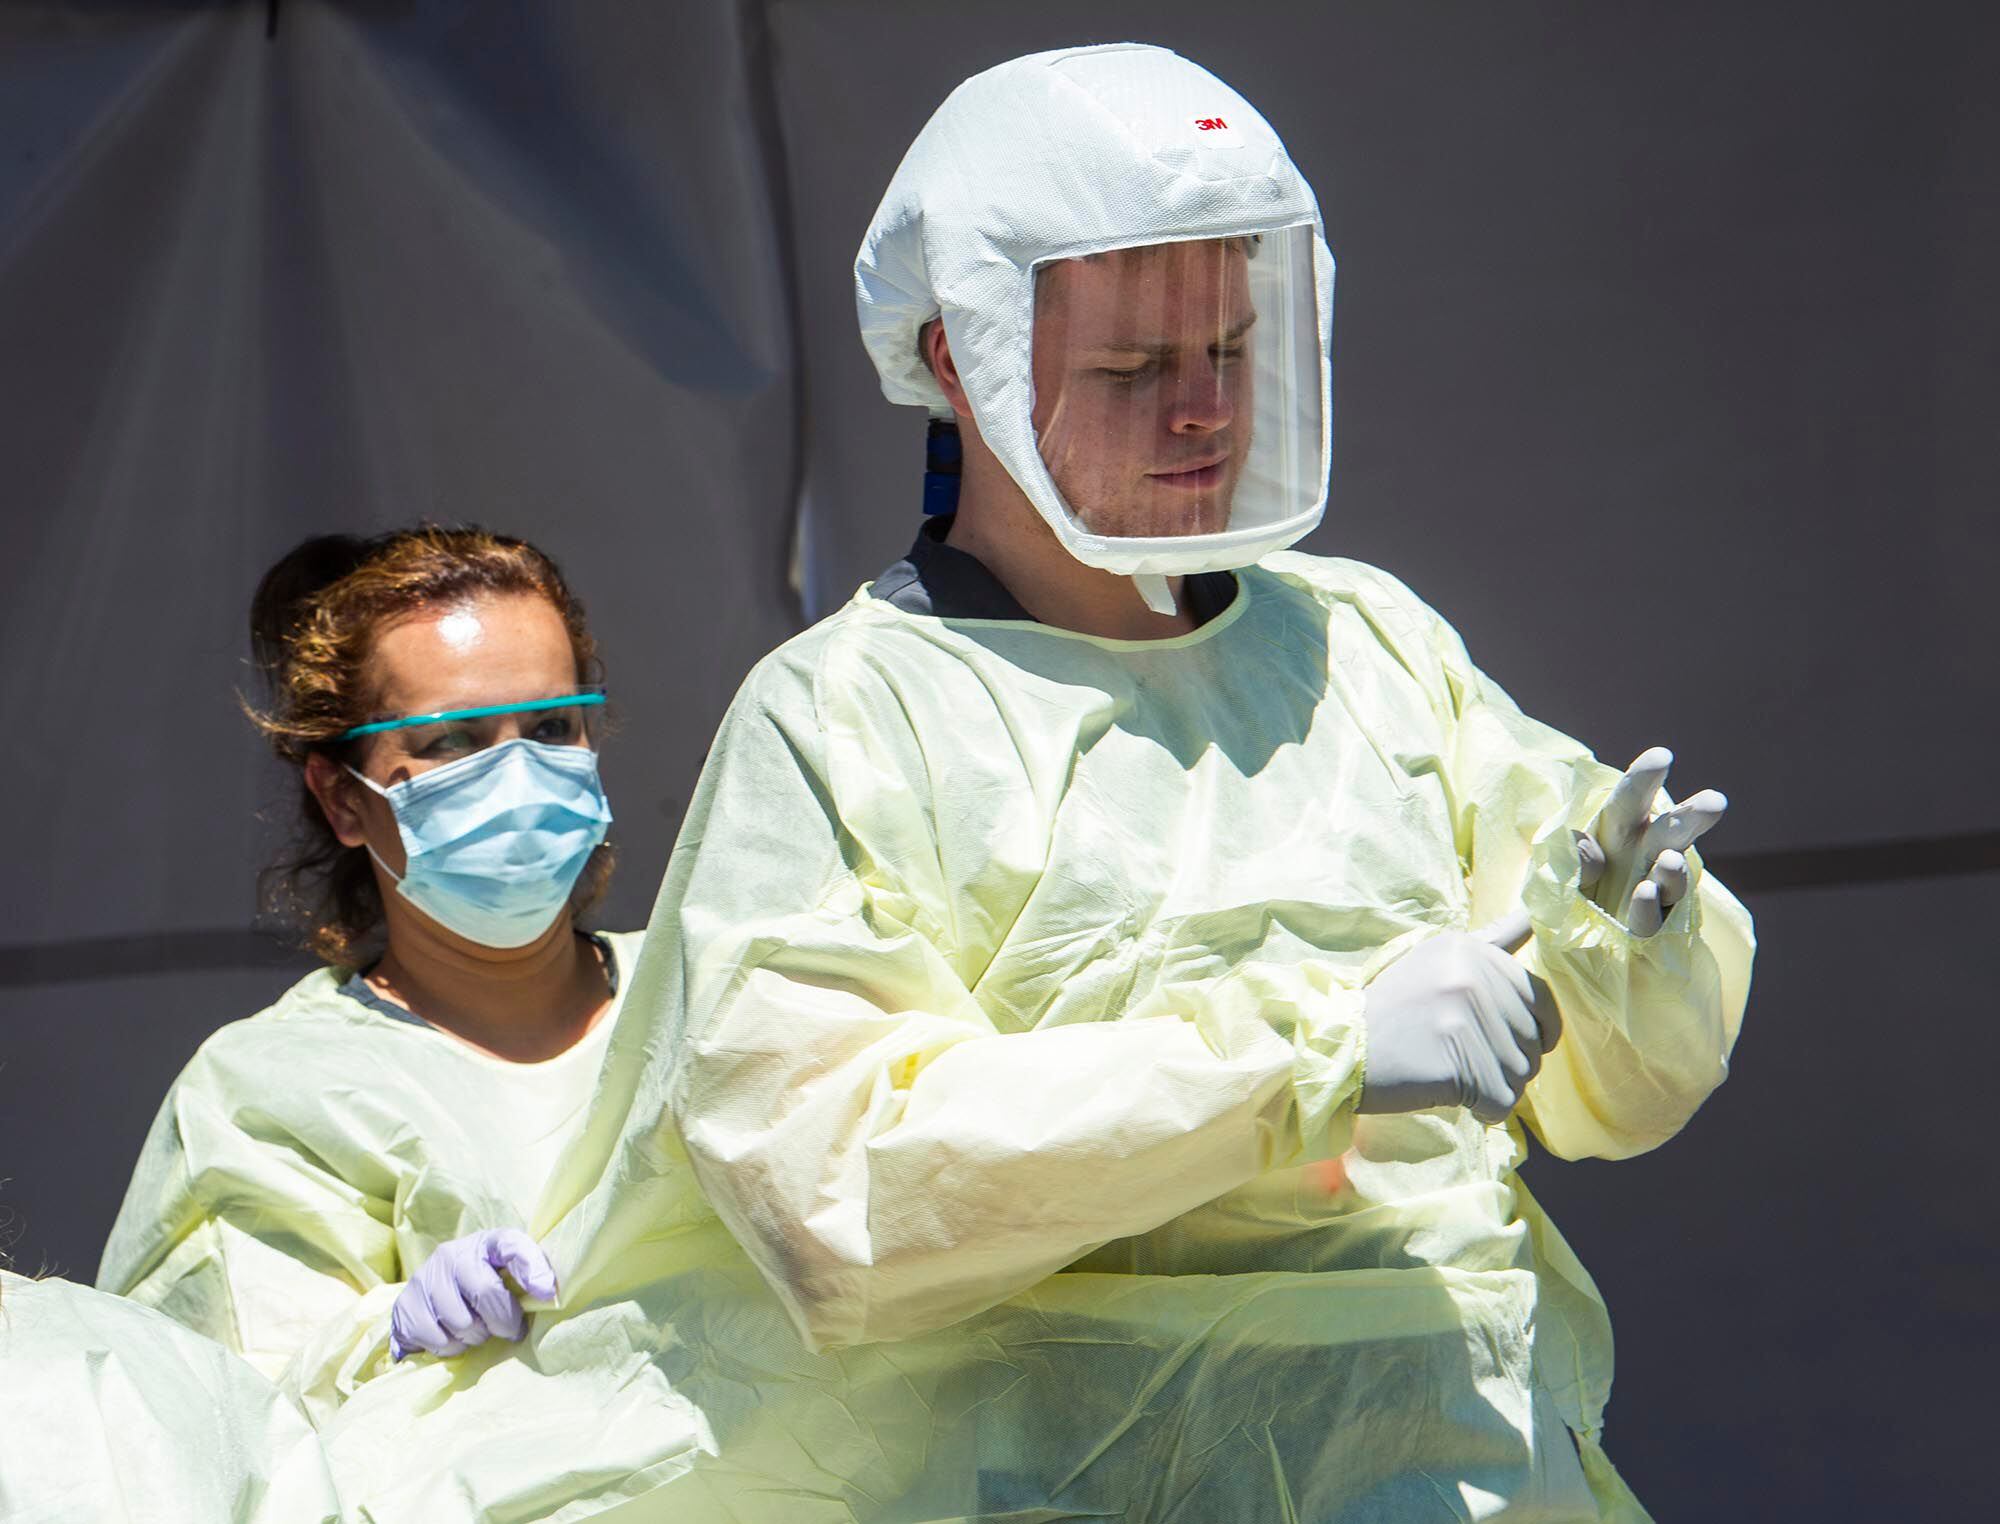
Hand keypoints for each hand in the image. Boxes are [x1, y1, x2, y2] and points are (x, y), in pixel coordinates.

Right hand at [389, 1228, 557, 1360]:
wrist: (435, 1289)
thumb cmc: (484, 1281)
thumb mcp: (510, 1271)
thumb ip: (530, 1275)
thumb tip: (548, 1294)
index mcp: (485, 1242)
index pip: (511, 1245)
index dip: (532, 1269)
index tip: (547, 1293)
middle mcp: (452, 1254)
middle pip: (486, 1293)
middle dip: (503, 1322)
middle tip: (507, 1329)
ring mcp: (424, 1278)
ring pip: (460, 1323)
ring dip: (475, 1337)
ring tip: (476, 1330)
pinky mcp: (404, 1305)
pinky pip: (435, 1339)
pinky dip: (450, 1347)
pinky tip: (453, 1337)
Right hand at [1357, 915, 1560, 1123]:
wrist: (1341, 1048)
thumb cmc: (1393, 1007)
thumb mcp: (1435, 958)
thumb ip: (1488, 942)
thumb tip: (1529, 916)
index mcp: (1469, 950)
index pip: (1538, 995)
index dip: (1539, 1026)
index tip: (1516, 1040)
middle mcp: (1470, 978)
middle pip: (1532, 1040)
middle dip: (1509, 1059)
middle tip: (1467, 1060)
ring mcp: (1464, 1021)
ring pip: (1521, 1073)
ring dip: (1495, 1085)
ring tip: (1455, 1075)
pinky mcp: (1458, 1065)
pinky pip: (1502, 1102)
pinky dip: (1483, 1109)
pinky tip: (1453, 1095)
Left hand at [1578, 747, 1726, 936]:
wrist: (1563, 936)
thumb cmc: (1560, 888)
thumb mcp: (1548, 866)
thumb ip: (1565, 855)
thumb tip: (1589, 849)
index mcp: (1616, 827)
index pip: (1631, 799)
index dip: (1645, 779)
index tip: (1663, 757)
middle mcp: (1642, 853)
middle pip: (1670, 831)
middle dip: (1692, 816)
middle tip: (1716, 802)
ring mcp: (1652, 888)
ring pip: (1673, 875)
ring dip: (1675, 869)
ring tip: (1671, 861)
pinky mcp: (1651, 923)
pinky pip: (1653, 916)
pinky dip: (1648, 905)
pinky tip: (1645, 892)